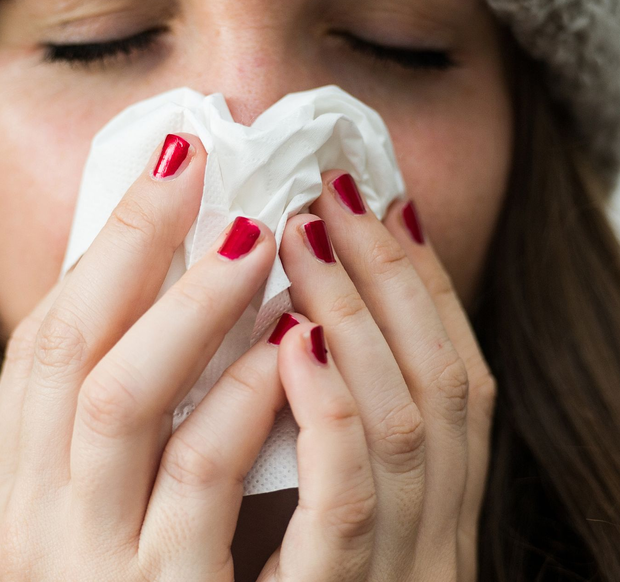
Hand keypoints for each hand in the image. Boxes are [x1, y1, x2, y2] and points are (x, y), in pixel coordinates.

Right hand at [0, 133, 293, 580]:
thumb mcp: (100, 507)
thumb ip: (122, 418)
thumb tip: (169, 290)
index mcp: (15, 490)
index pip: (41, 345)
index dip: (101, 252)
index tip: (161, 174)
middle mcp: (30, 524)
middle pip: (70, 353)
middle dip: (133, 250)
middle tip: (200, 172)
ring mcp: (92, 566)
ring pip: (125, 402)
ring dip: (192, 308)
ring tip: (253, 236)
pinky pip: (201, 480)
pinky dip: (242, 400)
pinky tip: (284, 346)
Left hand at [256, 171, 496, 580]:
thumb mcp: (317, 509)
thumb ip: (314, 434)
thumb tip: (288, 325)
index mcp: (429, 508)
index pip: (449, 373)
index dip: (418, 283)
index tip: (374, 203)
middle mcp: (435, 535)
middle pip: (441, 381)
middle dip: (388, 277)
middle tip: (332, 194)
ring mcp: (396, 571)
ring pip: (408, 426)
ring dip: (359, 318)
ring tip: (301, 235)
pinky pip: (351, 507)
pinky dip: (333, 417)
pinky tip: (296, 343)